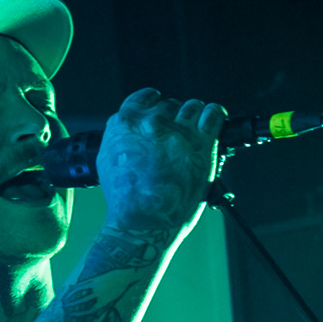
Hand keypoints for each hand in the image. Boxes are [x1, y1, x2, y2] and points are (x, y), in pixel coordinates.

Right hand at [97, 88, 224, 235]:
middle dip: (174, 117)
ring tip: (195, 131)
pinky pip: (214, 115)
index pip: (145, 98)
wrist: (142, 223)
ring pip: (192, 108)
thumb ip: (122, 139)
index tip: (159, 110)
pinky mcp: (201, 145)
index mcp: (126, 123)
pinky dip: (214, 115)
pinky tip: (213, 120)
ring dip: (194, 117)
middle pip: (170, 105)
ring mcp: (178, 132)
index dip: (155, 104)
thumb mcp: (108, 161)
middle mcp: (152, 123)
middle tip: (176, 136)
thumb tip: (133, 132)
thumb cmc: (125, 202)